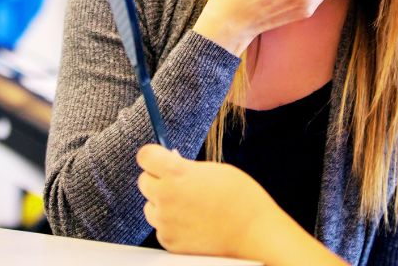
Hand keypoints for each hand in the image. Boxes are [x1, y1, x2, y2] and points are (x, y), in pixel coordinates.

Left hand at [136, 144, 279, 258]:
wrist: (254, 234)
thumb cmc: (241, 199)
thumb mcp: (214, 170)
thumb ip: (187, 168)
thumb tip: (172, 167)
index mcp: (177, 173)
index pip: (144, 156)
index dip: (152, 156)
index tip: (158, 158)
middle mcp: (166, 196)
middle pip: (143, 181)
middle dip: (157, 180)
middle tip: (178, 183)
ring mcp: (166, 221)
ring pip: (150, 206)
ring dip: (163, 204)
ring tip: (189, 206)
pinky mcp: (169, 241)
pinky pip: (161, 227)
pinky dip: (172, 225)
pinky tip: (192, 223)